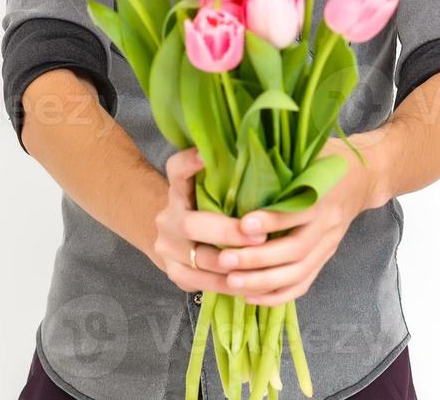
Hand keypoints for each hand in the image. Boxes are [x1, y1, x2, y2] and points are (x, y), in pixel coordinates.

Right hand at [152, 147, 267, 293]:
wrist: (177, 240)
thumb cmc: (209, 210)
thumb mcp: (213, 192)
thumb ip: (229, 183)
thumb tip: (271, 168)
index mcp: (179, 190)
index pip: (176, 170)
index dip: (188, 163)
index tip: (205, 156)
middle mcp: (169, 217)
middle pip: (191, 225)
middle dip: (227, 233)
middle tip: (259, 236)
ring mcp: (167, 247)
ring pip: (198, 259)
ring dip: (232, 264)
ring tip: (262, 265)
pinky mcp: (173, 272)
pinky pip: (200, 282)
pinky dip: (226, 284)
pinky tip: (248, 283)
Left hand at [212, 129, 389, 306]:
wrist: (365, 177)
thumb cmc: (329, 159)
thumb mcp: (312, 150)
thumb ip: (284, 157)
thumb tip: (242, 151)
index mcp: (325, 194)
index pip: (299, 212)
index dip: (272, 221)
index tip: (243, 224)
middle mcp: (328, 223)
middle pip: (296, 250)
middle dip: (258, 258)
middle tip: (225, 259)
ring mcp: (328, 244)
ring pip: (298, 272)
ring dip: (263, 281)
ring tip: (232, 282)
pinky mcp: (325, 257)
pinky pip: (303, 283)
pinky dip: (277, 295)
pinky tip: (250, 296)